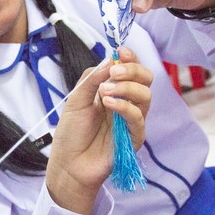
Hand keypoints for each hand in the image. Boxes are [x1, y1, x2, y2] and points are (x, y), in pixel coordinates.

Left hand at [46, 47, 151, 214]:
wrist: (69, 163)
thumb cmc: (71, 133)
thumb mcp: (76, 100)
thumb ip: (92, 79)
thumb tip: (110, 59)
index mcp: (112, 90)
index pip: (130, 69)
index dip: (130, 58)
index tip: (121, 50)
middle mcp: (125, 102)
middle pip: (144, 79)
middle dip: (133, 70)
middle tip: (114, 71)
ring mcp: (131, 120)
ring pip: (145, 95)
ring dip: (127, 88)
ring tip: (105, 91)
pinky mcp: (134, 137)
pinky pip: (138, 117)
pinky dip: (125, 106)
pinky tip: (109, 103)